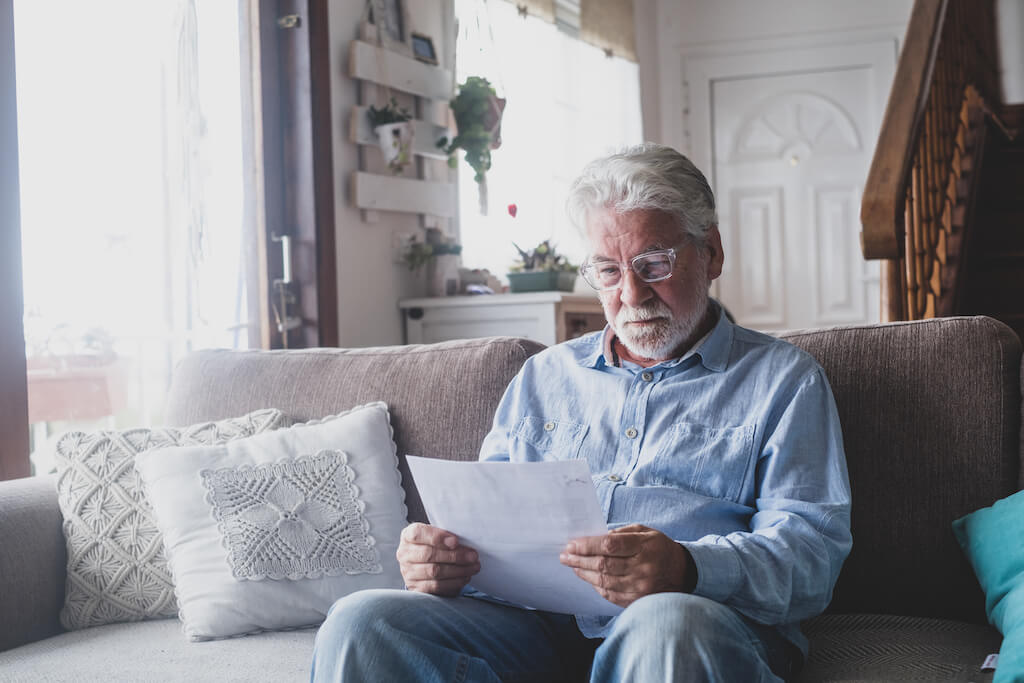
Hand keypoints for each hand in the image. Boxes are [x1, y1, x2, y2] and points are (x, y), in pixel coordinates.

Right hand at [396, 522, 480, 595]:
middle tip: (473, 556)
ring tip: (473, 567)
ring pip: (434, 572)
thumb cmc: (435, 546)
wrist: (425, 564)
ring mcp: (408, 573)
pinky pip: (436, 587)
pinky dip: (453, 582)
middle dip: (454, 556)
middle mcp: (404, 554)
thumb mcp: (437, 535)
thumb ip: (446, 535)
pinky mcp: (415, 588)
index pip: (418, 533)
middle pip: (428, 554)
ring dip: (458, 570)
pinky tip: (465, 577)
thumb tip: (465, 541)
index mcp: (408, 536)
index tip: (456, 541)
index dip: (437, 537)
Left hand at [559, 524, 695, 607]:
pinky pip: (610, 594)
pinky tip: (587, 577)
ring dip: (583, 573)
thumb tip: (594, 538)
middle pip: (603, 565)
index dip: (587, 545)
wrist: (683, 573)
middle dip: (579, 559)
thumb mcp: (645, 532)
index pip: (609, 546)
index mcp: (644, 546)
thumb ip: (621, 533)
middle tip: (564, 555)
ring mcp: (640, 586)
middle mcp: (642, 568)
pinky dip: (596, 586)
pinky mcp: (637, 600)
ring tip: (572, 565)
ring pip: (604, 581)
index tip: (571, 544)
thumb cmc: (660, 548)